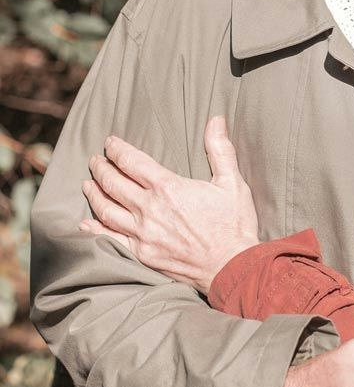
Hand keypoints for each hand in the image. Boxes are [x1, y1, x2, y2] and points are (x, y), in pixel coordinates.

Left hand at [80, 117, 259, 292]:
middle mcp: (149, 209)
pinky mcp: (142, 254)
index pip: (133, 162)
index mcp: (169, 188)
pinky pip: (110, 239)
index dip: (118, 150)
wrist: (232, 266)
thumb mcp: (232, 182)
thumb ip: (220, 149)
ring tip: (88, 183)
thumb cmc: (234, 223)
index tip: (110, 143)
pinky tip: (86, 222)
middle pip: (114, 184)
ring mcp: (142, 234)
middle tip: (95, 160)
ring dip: (94, 194)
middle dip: (101, 168)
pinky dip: (94, 229)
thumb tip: (216, 120)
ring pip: (107, 210)